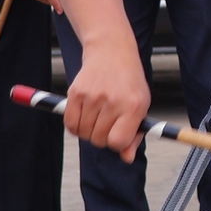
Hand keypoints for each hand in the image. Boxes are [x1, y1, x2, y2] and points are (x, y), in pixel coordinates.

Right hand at [62, 39, 152, 163]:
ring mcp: (93, 97)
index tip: (118, 135)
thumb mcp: (141, 105)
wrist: (112, 53)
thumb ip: (134, 134)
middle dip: (102, 137)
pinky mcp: (75, 93)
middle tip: (108, 123)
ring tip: (98, 116)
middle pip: (99, 140)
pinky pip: (70, 125)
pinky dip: (75, 126)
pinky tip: (84, 116)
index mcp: (134, 106)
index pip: (118, 142)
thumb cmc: (128, 82)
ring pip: (84, 134)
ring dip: (89, 131)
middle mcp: (113, 101)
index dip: (117, 143)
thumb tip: (126, 158)